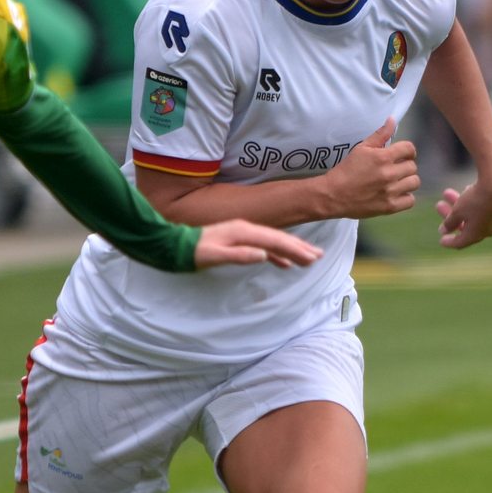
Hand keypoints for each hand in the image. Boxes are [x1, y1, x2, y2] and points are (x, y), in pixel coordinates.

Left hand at [194, 218, 323, 268]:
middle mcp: (245, 229)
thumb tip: (264, 254)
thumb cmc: (191, 252)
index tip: (312, 258)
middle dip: (299, 247)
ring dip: (291, 249)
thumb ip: (238, 255)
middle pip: (278, 237)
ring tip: (309, 258)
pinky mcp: (237, 241)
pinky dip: (276, 254)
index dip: (295, 249)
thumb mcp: (213, 256)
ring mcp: (241, 234)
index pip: (275, 240)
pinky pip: (262, 246)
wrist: (172, 245)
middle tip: (319, 256)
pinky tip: (284, 263)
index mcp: (242, 232)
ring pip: (272, 241)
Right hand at [322, 118, 421, 219]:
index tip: (402, 155)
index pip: (409, 149)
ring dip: (407, 181)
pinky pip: (410, 201)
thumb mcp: (361, 148)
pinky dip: (406, 197)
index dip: (407, 151)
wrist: (333, 195)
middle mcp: (389, 174)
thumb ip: (380, 134)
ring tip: (397, 182)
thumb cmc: (346, 170)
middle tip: (395, 169)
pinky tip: (397, 194)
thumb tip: (393, 120)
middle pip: (412, 166)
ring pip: (414, 182)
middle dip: (405, 166)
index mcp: (383, 157)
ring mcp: (390, 191)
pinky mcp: (389, 206)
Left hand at [435, 170, 491, 249]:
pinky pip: (481, 209)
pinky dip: (471, 203)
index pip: (460, 243)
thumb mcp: (458, 212)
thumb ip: (450, 223)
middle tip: (438, 205)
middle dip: (449, 216)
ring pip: (472, 215)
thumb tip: (443, 231)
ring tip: (446, 192)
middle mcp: (487, 230)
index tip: (441, 240)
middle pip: (464, 227)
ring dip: (458, 205)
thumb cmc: (475, 200)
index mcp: (475, 235)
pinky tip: (466, 190)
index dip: (449, 242)